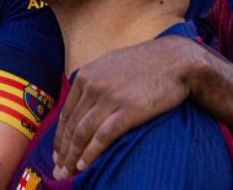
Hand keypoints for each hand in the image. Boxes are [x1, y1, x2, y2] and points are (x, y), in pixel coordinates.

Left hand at [52, 36, 204, 178]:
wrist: (175, 60)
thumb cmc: (145, 63)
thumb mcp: (110, 64)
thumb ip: (94, 79)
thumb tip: (82, 97)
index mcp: (86, 76)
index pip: (66, 113)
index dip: (59, 137)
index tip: (57, 153)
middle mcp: (93, 86)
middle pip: (72, 126)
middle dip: (63, 151)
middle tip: (58, 170)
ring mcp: (110, 98)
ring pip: (83, 133)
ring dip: (72, 156)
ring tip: (67, 173)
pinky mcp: (128, 110)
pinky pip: (103, 136)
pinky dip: (91, 153)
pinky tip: (84, 165)